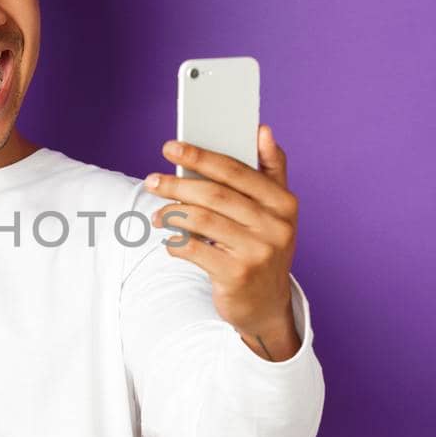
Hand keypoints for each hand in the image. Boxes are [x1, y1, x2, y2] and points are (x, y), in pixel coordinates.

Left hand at [143, 125, 300, 359]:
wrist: (266, 306)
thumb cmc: (262, 248)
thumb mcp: (276, 211)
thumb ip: (271, 170)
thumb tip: (263, 130)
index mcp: (284, 203)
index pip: (237, 171)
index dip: (201, 156)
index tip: (171, 147)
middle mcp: (275, 226)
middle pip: (215, 194)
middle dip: (178, 184)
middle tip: (151, 180)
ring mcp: (258, 252)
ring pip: (202, 220)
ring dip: (172, 213)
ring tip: (157, 214)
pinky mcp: (237, 276)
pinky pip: (195, 250)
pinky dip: (176, 243)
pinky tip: (170, 241)